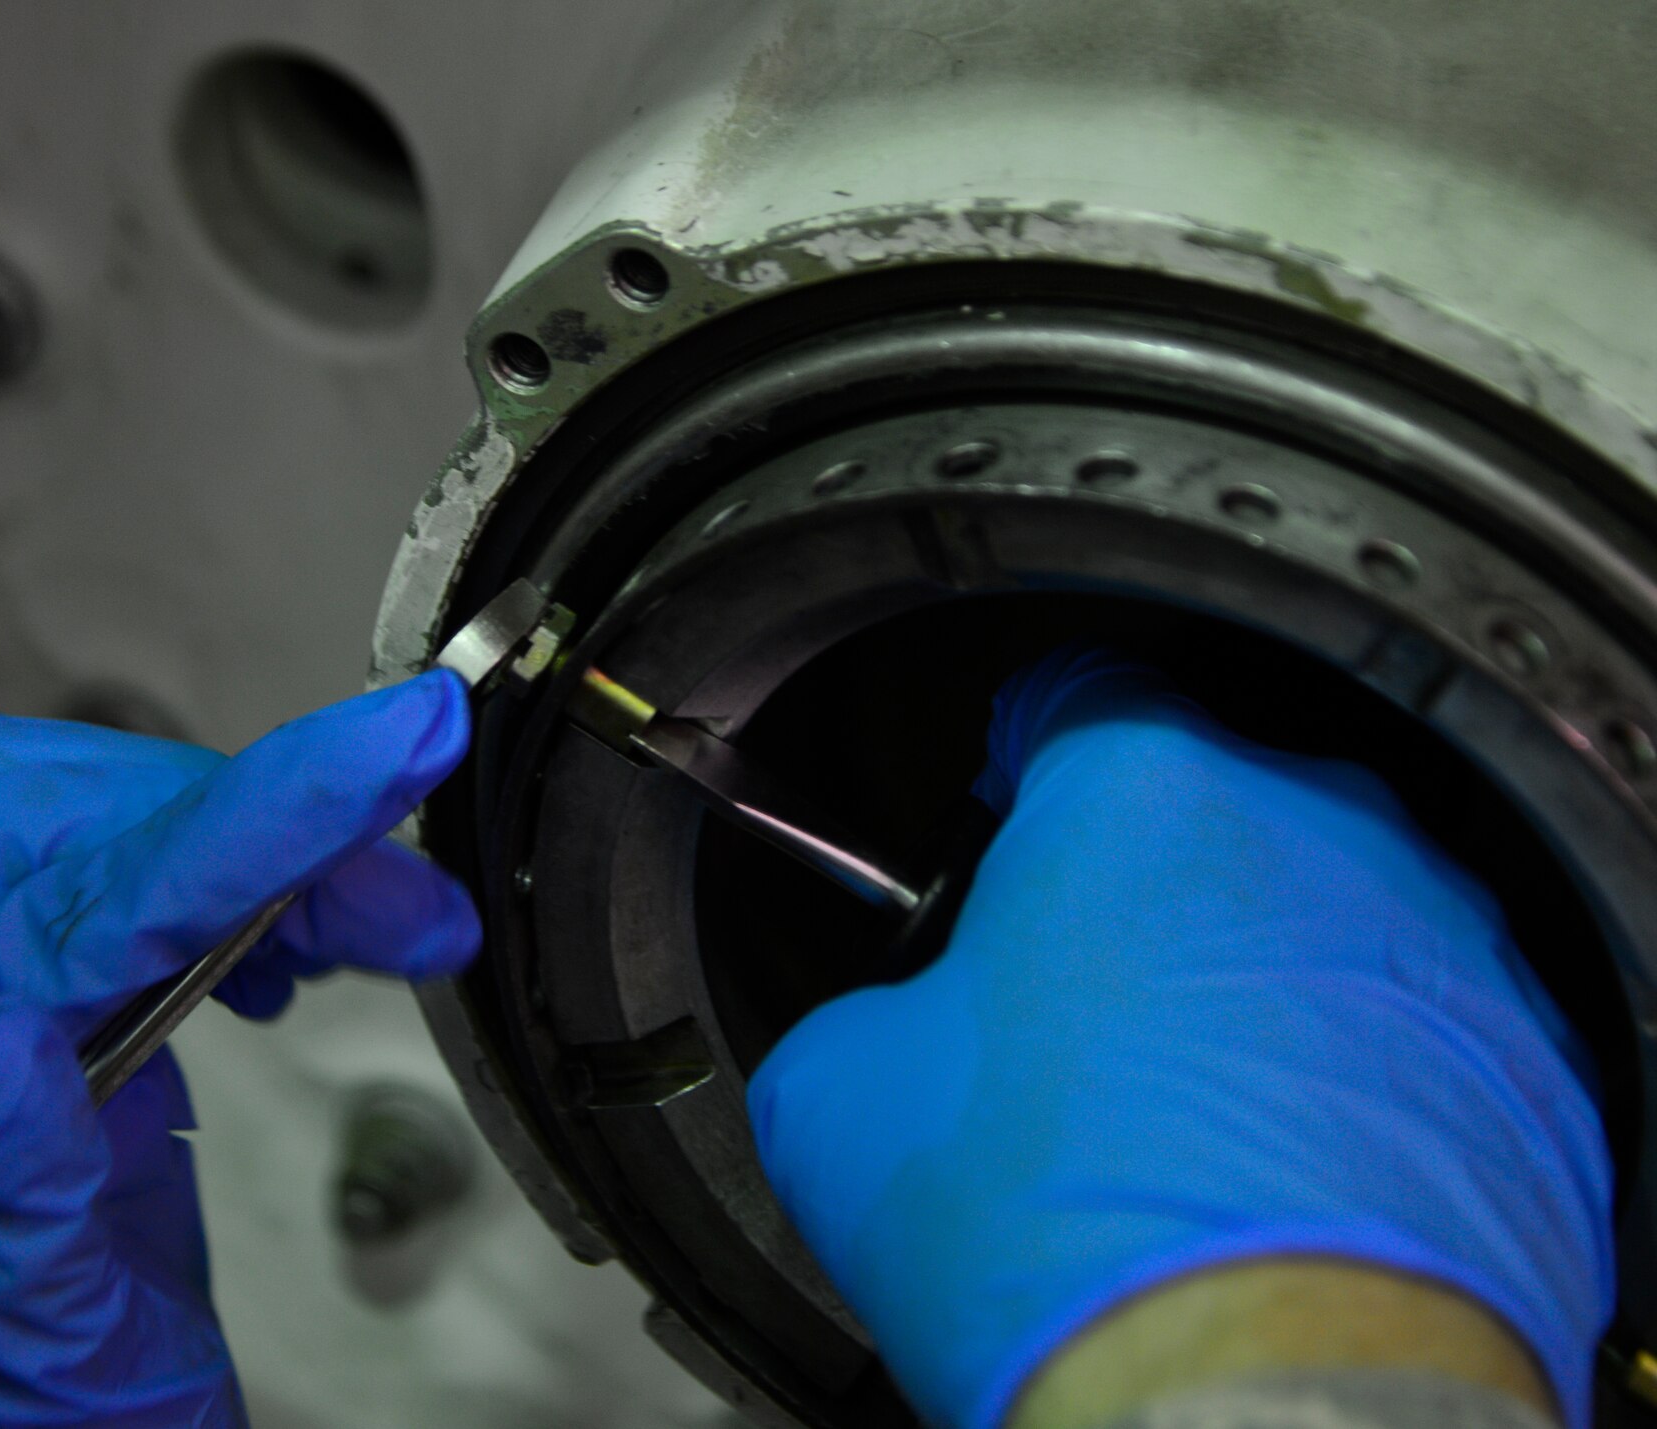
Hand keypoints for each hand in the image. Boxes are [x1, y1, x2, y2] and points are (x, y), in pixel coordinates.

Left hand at [0, 673, 477, 1427]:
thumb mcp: (31, 1379)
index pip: (46, 916)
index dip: (228, 831)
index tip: (374, 765)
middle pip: (49, 825)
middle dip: (254, 829)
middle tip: (404, 898)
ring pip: (72, 823)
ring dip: (243, 842)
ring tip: (379, 920)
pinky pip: (86, 869)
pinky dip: (209, 873)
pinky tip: (280, 941)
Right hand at [747, 649, 1612, 1426]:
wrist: (1262, 1402)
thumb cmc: (1069, 1238)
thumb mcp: (841, 1099)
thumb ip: (860, 1010)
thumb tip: (881, 1040)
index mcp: (1142, 787)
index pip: (1074, 694)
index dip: (1020, 757)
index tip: (1007, 819)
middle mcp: (1316, 828)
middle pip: (1203, 807)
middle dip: (1133, 888)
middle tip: (1068, 1013)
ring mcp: (1438, 944)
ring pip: (1314, 915)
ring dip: (1243, 981)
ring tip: (1176, 1119)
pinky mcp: (1527, 1068)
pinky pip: (1410, 1030)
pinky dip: (1343, 1076)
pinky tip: (1274, 1173)